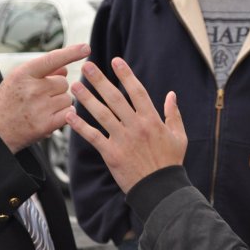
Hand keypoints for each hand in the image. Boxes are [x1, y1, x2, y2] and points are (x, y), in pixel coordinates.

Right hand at [0, 43, 90, 152]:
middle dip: (57, 89)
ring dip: (60, 103)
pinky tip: (50, 117)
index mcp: (23, 74)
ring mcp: (40, 107)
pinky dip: (64, 115)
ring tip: (42, 108)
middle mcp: (33, 89)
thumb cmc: (8, 102)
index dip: (71, 53)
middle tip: (40, 97)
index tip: (86, 48)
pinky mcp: (46, 125)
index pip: (52, 59)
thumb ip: (41, 71)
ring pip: (68, 98)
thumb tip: (65, 67)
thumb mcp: (17, 79)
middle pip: (64, 82)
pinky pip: (69, 113)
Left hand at [65, 57, 186, 192]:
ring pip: (101, 114)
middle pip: (115, 98)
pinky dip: (80, 126)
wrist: (160, 189)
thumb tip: (171, 95)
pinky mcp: (111, 154)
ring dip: (86, 98)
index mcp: (152, 119)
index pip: (137, 91)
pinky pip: (93, 136)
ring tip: (74, 85)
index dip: (126, 74)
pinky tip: (70, 115)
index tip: (115, 60)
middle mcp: (136, 126)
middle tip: (87, 65)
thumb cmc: (170, 162)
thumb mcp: (179, 136)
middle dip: (100, 80)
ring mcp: (122, 139)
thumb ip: (173, 114)